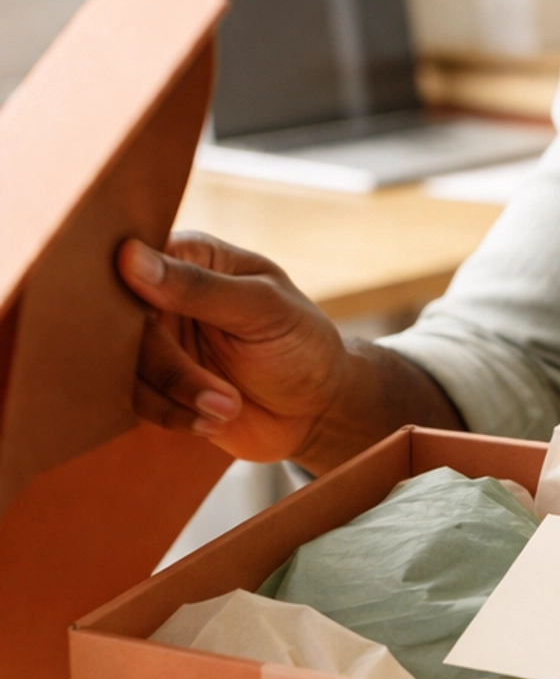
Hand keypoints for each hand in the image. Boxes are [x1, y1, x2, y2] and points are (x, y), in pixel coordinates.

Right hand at [119, 233, 348, 464]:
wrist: (315, 409)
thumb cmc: (300, 344)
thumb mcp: (263, 309)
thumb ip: (200, 287)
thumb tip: (130, 257)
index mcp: (191, 258)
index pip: (134, 257)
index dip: (127, 288)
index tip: (151, 320)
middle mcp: (164, 296)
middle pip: (125, 321)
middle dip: (170, 367)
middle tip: (223, 395)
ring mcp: (158, 341)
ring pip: (126, 364)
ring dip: (176, 395)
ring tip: (229, 407)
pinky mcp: (156, 383)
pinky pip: (134, 398)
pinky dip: (171, 415)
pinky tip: (214, 421)